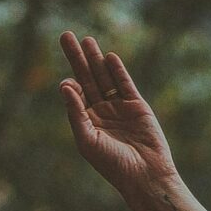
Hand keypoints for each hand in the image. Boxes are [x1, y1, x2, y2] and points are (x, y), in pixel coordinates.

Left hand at [58, 31, 179, 196]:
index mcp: (87, 122)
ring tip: (86, 40)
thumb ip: (76, 113)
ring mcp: (119, 107)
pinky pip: (124, 83)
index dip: (70, 85)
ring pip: (104, 77)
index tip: (70, 83)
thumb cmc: (113, 164)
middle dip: (76, 58)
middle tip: (65, 35)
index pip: (74, 95)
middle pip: (86, 78)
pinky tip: (109, 57)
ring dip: (95, 58)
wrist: (145, 175)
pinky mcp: (137, 106)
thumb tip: (65, 85)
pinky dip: (117, 70)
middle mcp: (101, 112)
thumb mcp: (88, 140)